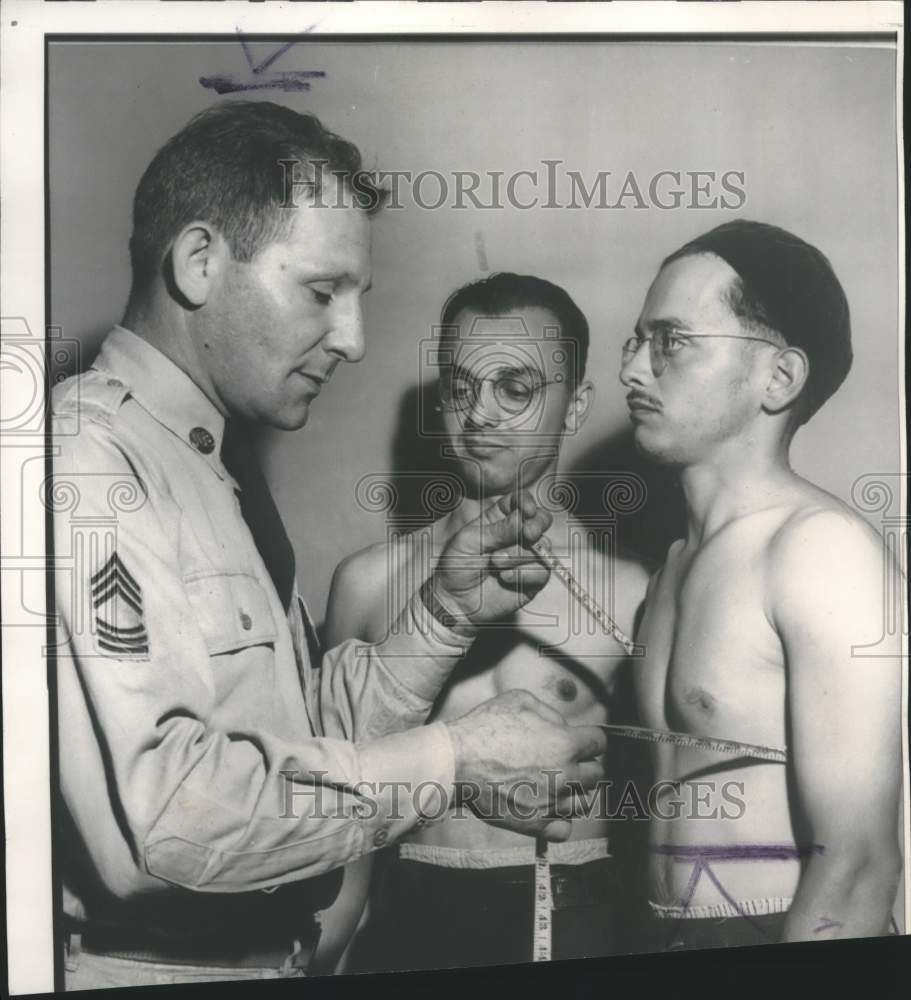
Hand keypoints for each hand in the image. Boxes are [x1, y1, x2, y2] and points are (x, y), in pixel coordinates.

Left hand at [431, 491, 552, 625]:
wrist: (455, 600)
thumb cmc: (457, 566)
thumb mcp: (470, 541)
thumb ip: (498, 530)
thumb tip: (523, 519)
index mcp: (499, 520)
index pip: (519, 502)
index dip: (527, 502)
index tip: (527, 509)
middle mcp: (516, 536)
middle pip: (541, 520)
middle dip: (537, 524)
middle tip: (527, 533)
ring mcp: (526, 558)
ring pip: (541, 548)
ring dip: (518, 555)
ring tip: (495, 563)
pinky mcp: (532, 580)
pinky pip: (542, 571)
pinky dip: (523, 574)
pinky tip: (504, 578)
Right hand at [445, 689, 606, 841]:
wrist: (456, 762)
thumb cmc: (485, 728)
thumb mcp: (519, 700)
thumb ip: (549, 711)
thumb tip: (562, 725)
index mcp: (566, 743)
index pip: (599, 743)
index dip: (589, 740)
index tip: (580, 741)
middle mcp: (566, 775)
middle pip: (597, 774)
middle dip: (585, 766)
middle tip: (567, 762)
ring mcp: (552, 802)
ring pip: (585, 803)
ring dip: (576, 793)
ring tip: (559, 786)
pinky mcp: (536, 824)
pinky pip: (565, 830)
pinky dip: (561, 821)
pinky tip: (550, 809)